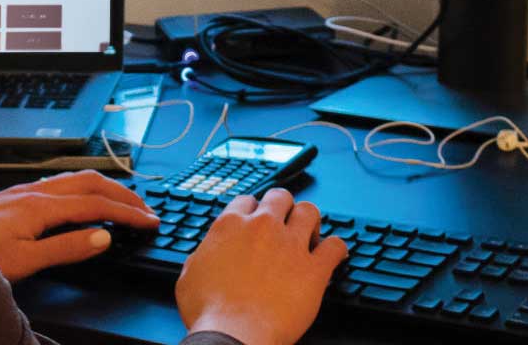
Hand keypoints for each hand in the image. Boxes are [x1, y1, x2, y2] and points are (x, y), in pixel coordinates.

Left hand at [0, 170, 156, 280]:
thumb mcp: (24, 261)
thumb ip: (66, 248)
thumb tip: (102, 238)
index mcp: (40, 206)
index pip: (97, 205)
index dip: (127, 213)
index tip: (150, 220)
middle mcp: (33, 192)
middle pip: (90, 183)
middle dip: (122, 193)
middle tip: (146, 208)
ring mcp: (22, 191)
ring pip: (75, 179)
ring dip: (104, 187)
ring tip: (122, 198)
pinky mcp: (13, 196)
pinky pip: (59, 183)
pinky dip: (83, 187)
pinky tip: (81, 197)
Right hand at [176, 189, 346, 344]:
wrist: (233, 336)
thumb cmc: (209, 313)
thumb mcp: (190, 275)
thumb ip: (204, 254)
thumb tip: (209, 251)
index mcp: (230, 226)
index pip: (247, 201)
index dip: (252, 212)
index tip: (255, 223)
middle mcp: (262, 227)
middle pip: (281, 197)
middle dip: (283, 208)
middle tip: (283, 225)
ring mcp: (290, 245)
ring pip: (310, 211)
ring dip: (310, 221)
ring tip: (309, 235)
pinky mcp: (313, 269)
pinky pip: (335, 246)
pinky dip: (337, 249)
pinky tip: (334, 255)